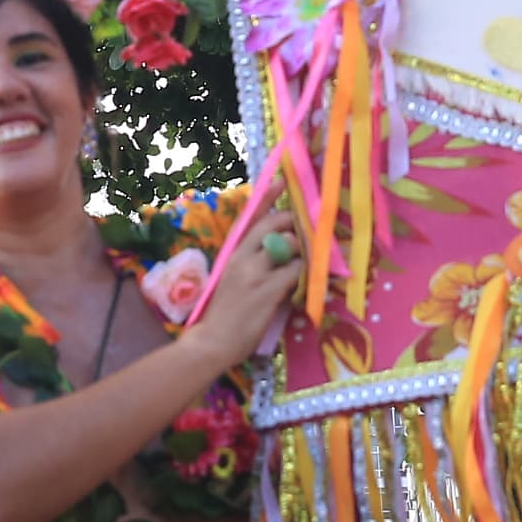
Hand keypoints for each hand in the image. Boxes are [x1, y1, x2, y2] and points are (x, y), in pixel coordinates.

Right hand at [179, 205, 304, 369]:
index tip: (281, 180)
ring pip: (291, 246)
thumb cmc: (223, 313)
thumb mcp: (231, 278)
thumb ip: (251, 261)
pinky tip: (305, 283)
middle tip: (308, 231)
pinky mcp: (267, 291)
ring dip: (303, 253)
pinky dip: (304, 274)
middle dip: (294, 224)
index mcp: (233, 252)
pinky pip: (296, 272)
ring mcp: (255, 273)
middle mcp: (242, 257)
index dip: (267, 198)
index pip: (250, 217)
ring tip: (306, 264)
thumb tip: (278, 247)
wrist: (213, 341)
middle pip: (274, 226)